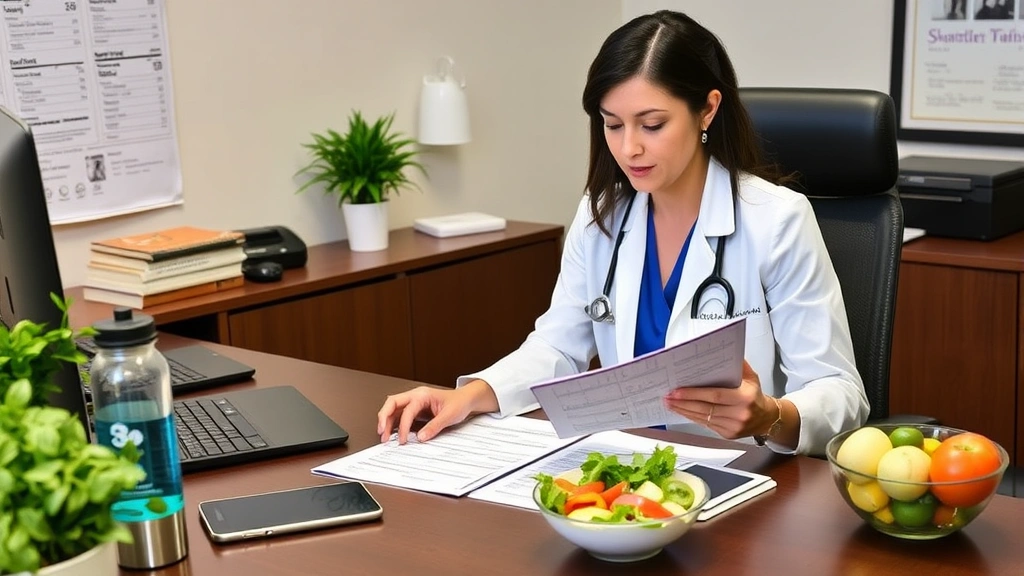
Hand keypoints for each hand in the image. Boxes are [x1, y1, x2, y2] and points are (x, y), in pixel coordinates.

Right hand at [376, 380, 497, 443]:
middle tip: (382, 433)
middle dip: (384, 418)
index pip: (407, 410)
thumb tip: (420, 437)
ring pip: (393, 408)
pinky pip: (399, 413)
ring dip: (386, 420)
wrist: (465, 399)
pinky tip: (392, 432)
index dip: (403, 426)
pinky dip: (393, 422)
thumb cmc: (458, 403)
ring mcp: (414, 401)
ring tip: (384, 436)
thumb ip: (434, 426)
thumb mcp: (449, 415)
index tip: (403, 440)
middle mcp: (415, 396)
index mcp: (423, 395)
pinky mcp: (415, 408)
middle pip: (392, 403)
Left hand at [662, 360, 778, 439]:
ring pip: (702, 419)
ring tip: (669, 403)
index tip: (676, 391)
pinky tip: (682, 410)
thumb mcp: (751, 377)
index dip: (693, 394)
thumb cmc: (754, 395)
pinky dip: (692, 417)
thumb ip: (737, 364)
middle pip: (705, 409)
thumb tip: (722, 350)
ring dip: (683, 411)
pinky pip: (705, 425)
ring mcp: (733, 427)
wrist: (767, 419)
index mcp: (744, 398)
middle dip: (683, 403)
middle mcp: (739, 414)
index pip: (714, 395)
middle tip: (667, 396)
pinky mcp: (727, 435)